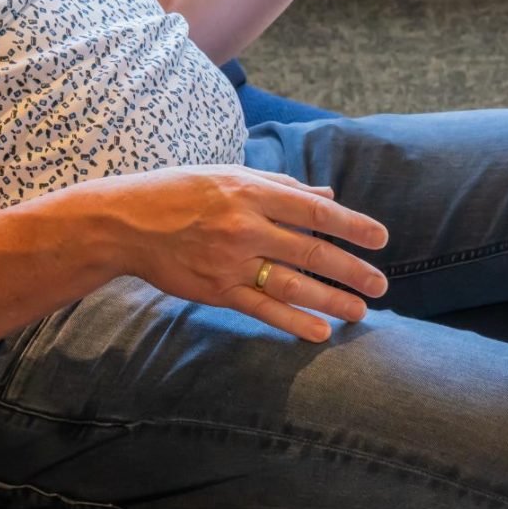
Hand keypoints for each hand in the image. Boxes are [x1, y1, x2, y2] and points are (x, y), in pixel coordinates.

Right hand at [97, 164, 390, 341]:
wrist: (126, 223)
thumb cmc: (180, 193)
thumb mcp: (229, 176)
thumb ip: (281, 187)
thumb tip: (327, 198)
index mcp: (251, 192)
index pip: (314, 211)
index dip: (352, 225)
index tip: (381, 238)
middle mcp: (245, 227)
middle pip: (311, 251)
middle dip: (351, 270)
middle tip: (380, 285)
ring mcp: (231, 261)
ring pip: (292, 284)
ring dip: (331, 300)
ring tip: (361, 312)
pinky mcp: (217, 289)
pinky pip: (262, 309)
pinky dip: (293, 322)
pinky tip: (320, 332)